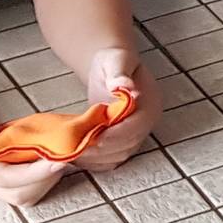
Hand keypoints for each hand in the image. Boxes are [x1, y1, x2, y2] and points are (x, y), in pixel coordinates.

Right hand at [0, 94, 70, 207]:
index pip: (7, 178)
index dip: (34, 172)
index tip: (58, 161)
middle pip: (21, 193)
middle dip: (46, 178)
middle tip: (67, 153)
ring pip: (29, 191)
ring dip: (50, 177)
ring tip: (65, 152)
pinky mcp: (11, 171)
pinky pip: (33, 182)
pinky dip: (48, 172)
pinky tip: (58, 151)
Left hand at [73, 48, 155, 171]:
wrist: (111, 68)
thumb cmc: (113, 61)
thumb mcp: (115, 61)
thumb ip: (119, 73)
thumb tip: (125, 86)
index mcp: (150, 104)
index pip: (136, 127)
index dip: (116, 136)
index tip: (94, 140)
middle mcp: (147, 123)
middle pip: (127, 145)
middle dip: (101, 150)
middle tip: (76, 150)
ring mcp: (135, 134)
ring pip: (118, 156)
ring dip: (96, 158)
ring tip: (72, 154)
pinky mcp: (123, 141)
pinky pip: (111, 158)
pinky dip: (94, 161)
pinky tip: (76, 156)